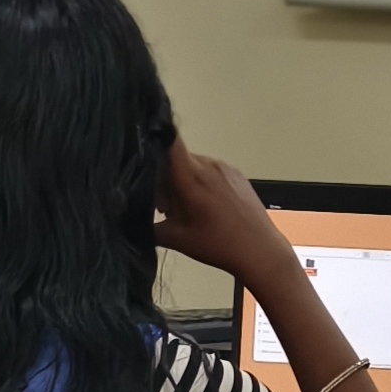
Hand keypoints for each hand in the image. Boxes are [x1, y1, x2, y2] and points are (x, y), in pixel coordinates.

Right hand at [152, 142, 295, 284]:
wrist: (259, 250)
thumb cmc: (219, 245)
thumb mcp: (176, 239)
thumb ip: (148, 225)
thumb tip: (131, 218)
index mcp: (191, 176)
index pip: (169, 141)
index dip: (154, 141)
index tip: (144, 156)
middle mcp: (208, 165)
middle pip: (177, 158)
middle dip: (165, 177)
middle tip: (167, 206)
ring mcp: (225, 168)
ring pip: (193, 164)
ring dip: (184, 181)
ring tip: (188, 210)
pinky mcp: (237, 174)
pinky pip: (211, 170)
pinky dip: (202, 182)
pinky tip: (206, 207)